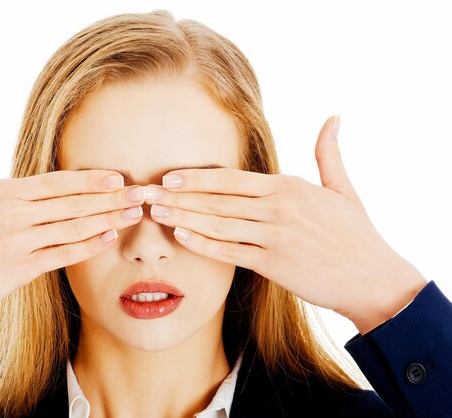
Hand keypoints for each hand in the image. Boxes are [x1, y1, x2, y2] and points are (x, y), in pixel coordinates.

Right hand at [0, 119, 145, 353]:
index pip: (55, 181)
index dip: (90, 179)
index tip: (117, 176)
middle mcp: (12, 213)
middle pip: (72, 201)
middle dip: (111, 197)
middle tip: (142, 193)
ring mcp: (17, 242)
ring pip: (73, 227)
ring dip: (108, 219)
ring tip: (134, 214)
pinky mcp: (19, 271)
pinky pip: (62, 256)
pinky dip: (88, 247)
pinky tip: (109, 239)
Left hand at [144, 115, 427, 334]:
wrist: (371, 277)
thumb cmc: (355, 233)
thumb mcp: (342, 188)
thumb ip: (328, 153)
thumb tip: (334, 117)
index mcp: (288, 186)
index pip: (232, 179)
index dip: (197, 178)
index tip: (169, 176)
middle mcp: (278, 208)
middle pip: (218, 199)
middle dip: (180, 196)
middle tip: (147, 194)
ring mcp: (275, 237)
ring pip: (219, 224)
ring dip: (183, 217)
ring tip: (155, 213)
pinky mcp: (274, 264)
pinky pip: (230, 252)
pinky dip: (204, 244)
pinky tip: (181, 237)